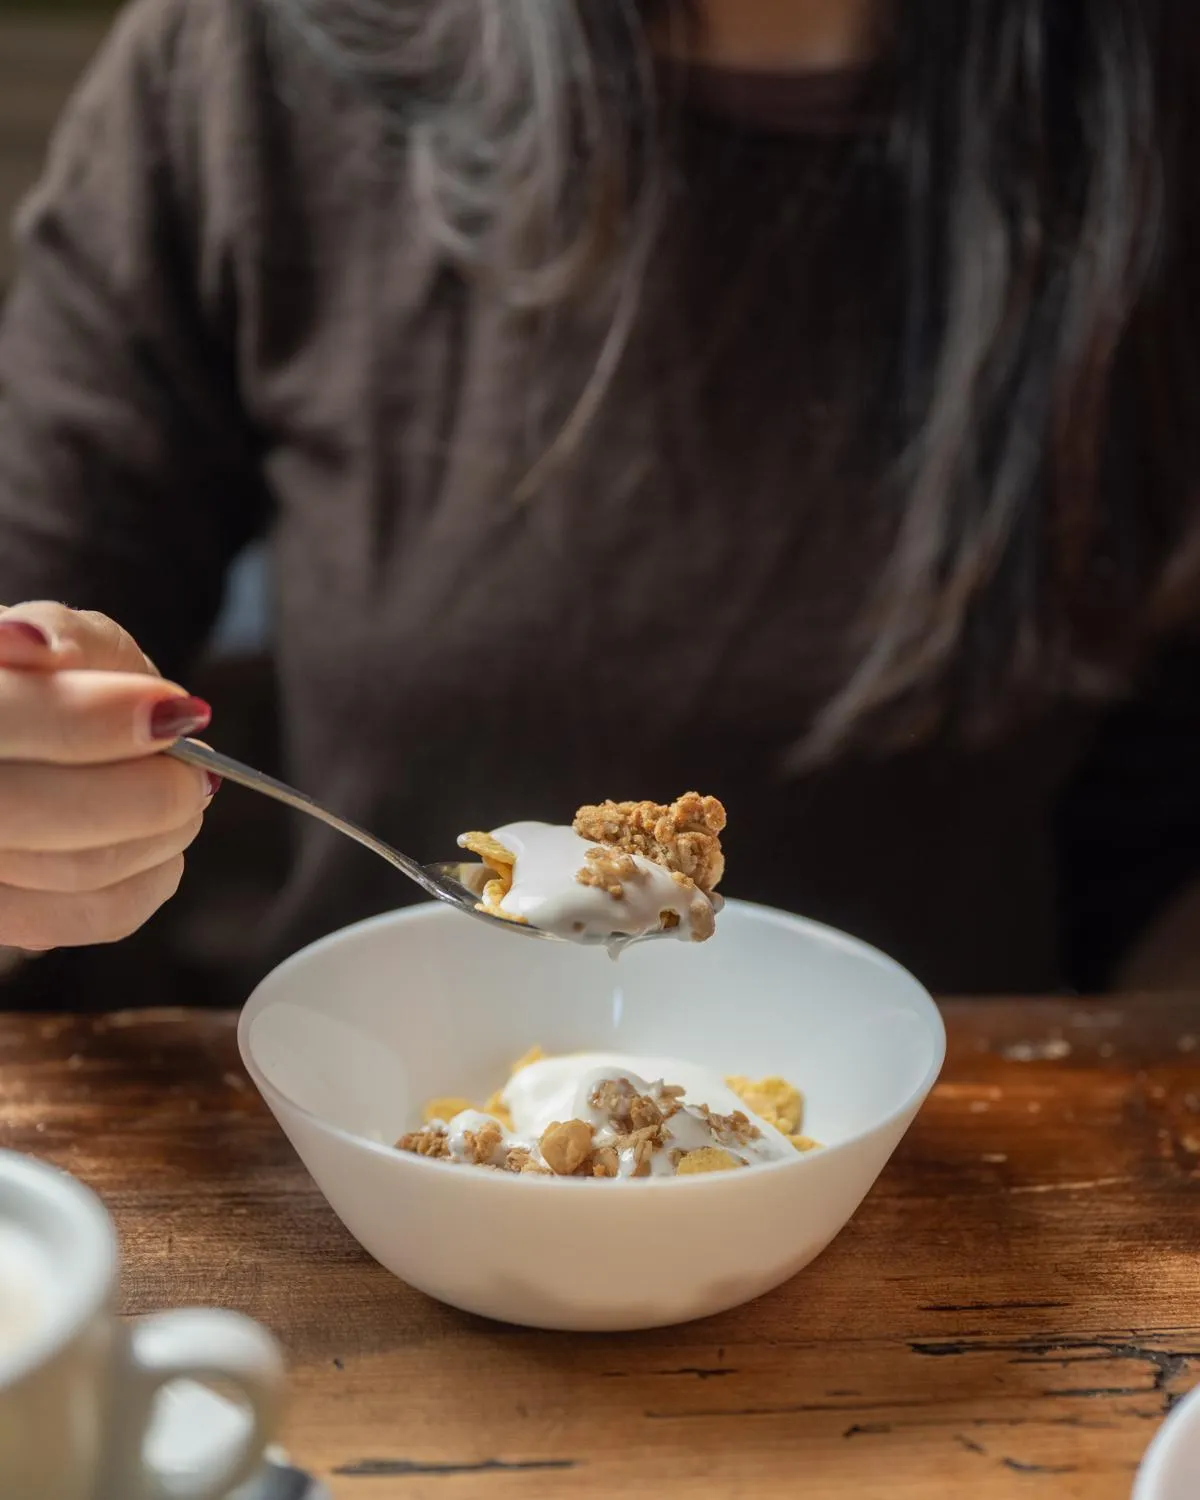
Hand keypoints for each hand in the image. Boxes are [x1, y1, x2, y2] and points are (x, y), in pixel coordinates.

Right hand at [0, 602, 217, 949]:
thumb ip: (58, 634)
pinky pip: (95, 916)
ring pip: (78, 868)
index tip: (172, 711)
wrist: (27, 738)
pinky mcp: (7, 919)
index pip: (0, 722)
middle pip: (46, 811)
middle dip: (149, 791)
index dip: (88, 719)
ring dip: (161, 832)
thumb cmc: (37, 679)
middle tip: (192, 770)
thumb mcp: (47, 632)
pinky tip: (162, 847)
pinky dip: (153, 880)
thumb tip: (50, 652)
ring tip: (180, 795)